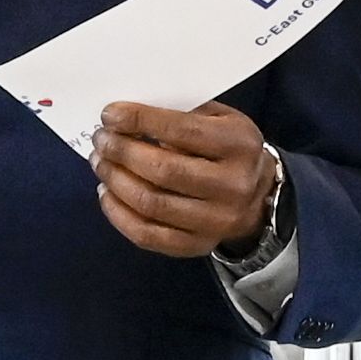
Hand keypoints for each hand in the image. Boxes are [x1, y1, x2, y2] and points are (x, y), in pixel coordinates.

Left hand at [93, 99, 278, 258]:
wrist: (260, 196)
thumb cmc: (229, 150)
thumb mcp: (220, 120)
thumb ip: (181, 114)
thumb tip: (127, 117)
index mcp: (238, 145)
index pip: (181, 131)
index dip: (140, 121)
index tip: (110, 115)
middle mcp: (232, 186)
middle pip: (163, 170)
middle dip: (122, 152)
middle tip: (101, 141)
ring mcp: (216, 221)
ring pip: (152, 204)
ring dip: (116, 181)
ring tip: (100, 163)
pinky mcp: (198, 245)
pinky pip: (148, 235)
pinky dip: (119, 215)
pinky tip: (107, 194)